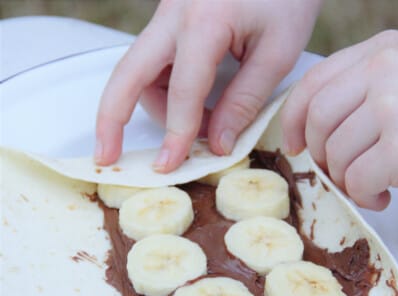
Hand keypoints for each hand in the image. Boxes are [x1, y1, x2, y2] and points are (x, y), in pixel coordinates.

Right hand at [95, 0, 320, 172]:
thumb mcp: (278, 53)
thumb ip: (244, 101)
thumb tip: (216, 144)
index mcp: (205, 20)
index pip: (182, 90)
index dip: (177, 133)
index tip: (169, 164)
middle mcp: (175, 13)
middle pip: (128, 72)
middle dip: (113, 118)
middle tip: (106, 155)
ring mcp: (168, 13)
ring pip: (138, 70)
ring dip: (153, 107)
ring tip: (190, 129)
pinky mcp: (171, 19)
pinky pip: (152, 62)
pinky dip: (162, 92)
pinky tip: (188, 107)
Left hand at [281, 30, 397, 208]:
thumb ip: (361, 95)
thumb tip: (307, 131)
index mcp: (382, 50)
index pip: (313, 82)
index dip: (292, 119)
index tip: (293, 145)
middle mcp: (385, 68)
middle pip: (316, 121)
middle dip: (320, 156)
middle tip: (342, 173)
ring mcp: (394, 105)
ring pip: (335, 154)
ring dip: (347, 180)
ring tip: (373, 185)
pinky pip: (356, 180)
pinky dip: (364, 196)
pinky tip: (385, 196)